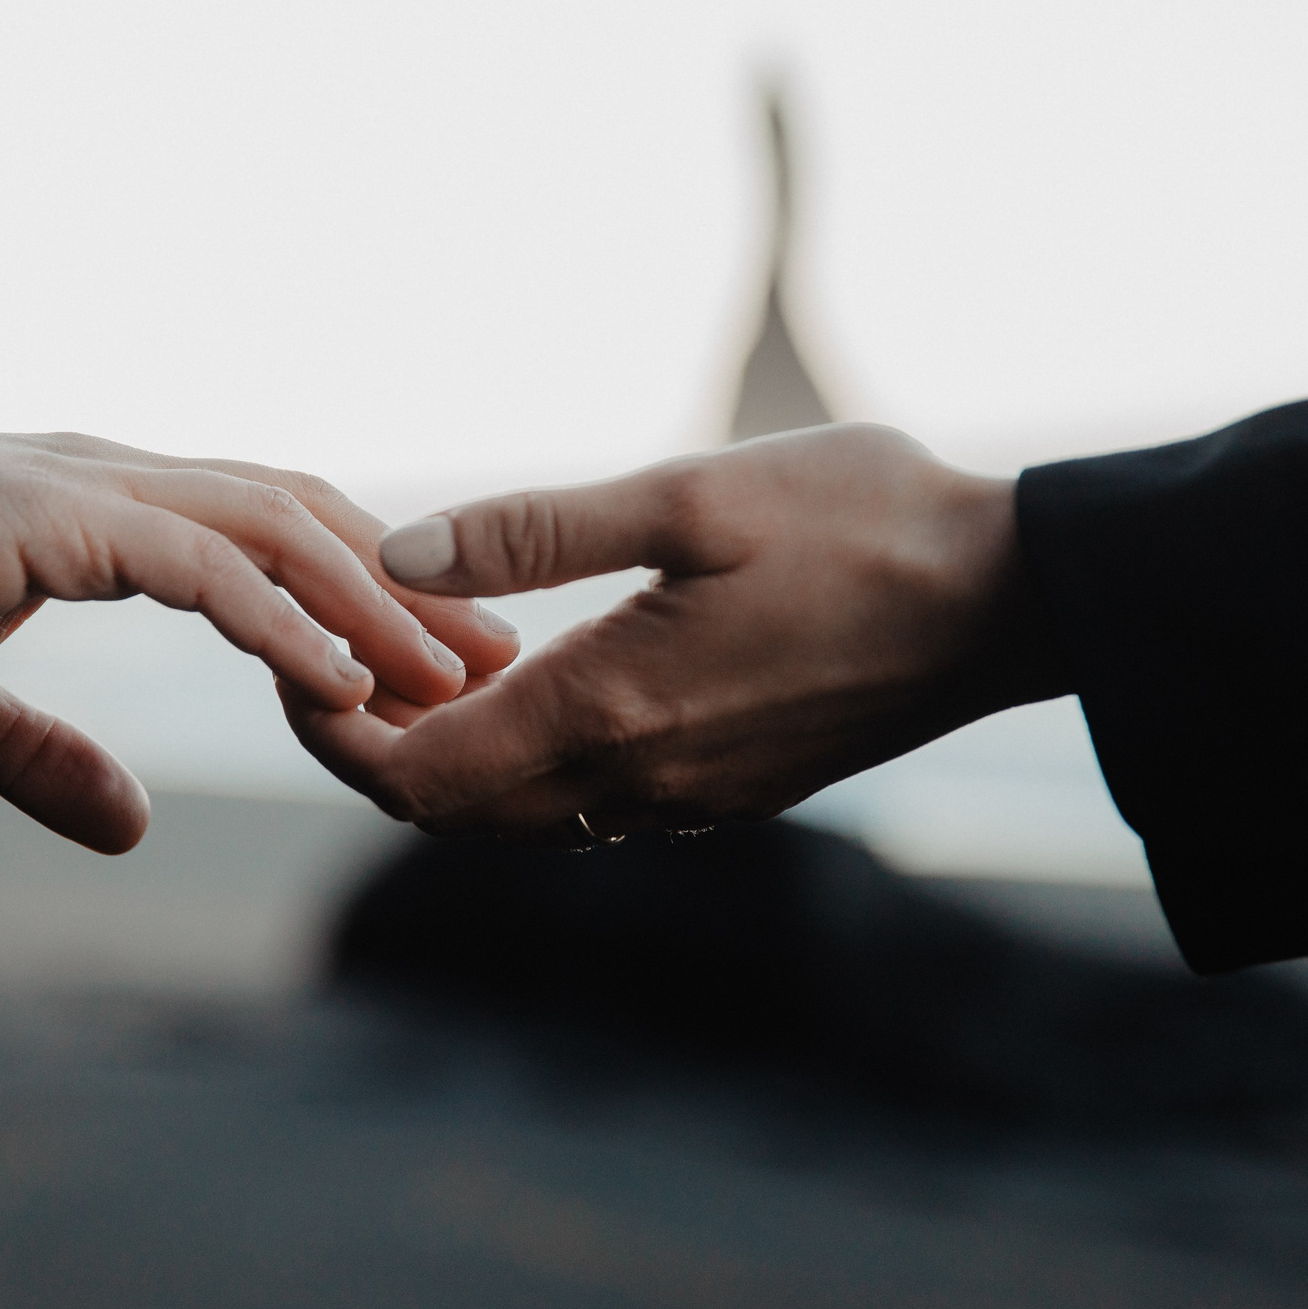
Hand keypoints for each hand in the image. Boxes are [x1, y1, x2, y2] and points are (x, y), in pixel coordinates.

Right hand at [0, 432, 520, 852]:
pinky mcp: (67, 519)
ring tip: (451, 676)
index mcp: (110, 509)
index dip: (358, 585)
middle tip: (491, 659)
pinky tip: (343, 680)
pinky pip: (206, 566)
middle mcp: (122, 481)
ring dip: (373, 603)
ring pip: (279, 530)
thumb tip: (133, 830)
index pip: (271, 528)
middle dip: (403, 584)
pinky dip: (285, 621)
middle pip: (306, 514)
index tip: (434, 656)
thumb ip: (45, 758)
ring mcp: (99, 490)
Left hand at [281, 424, 1066, 842]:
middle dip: (374, 739)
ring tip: (428, 644)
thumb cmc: (863, 525)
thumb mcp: (690, 496)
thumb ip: (535, 531)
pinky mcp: (727, 789)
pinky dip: (524, 751)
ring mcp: (686, 800)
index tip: (294, 654)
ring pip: (513, 812)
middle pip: (447, 809)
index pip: (413, 777)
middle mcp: (636, 783)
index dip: (329, 729)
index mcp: (608, 714)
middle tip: (344, 642)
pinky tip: (532, 664)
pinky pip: (583, 801)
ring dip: (452, 747)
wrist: (1013, 599)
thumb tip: (398, 553)